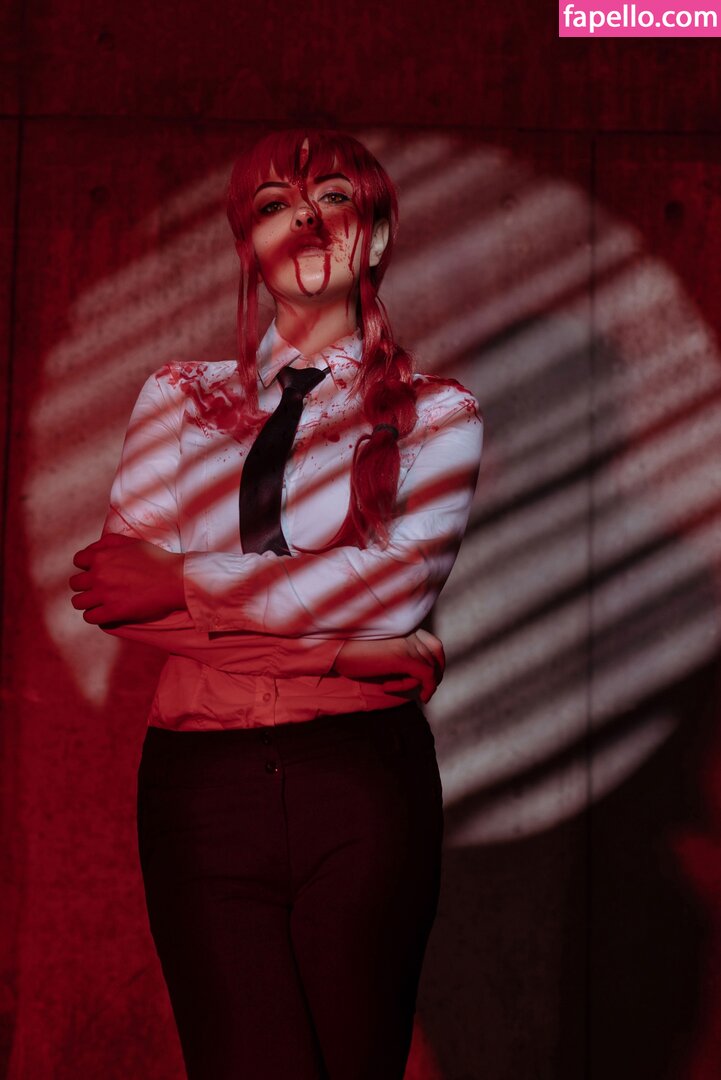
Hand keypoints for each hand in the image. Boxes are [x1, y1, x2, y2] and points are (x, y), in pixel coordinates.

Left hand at [70, 533, 185, 624]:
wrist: (174, 580)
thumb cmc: (155, 560)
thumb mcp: (130, 542)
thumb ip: (106, 543)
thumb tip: (90, 550)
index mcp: (101, 556)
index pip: (78, 561)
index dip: (86, 566)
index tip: (95, 571)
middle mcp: (99, 575)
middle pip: (75, 584)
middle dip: (85, 585)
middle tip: (98, 588)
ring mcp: (105, 595)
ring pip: (79, 602)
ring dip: (87, 602)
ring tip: (99, 602)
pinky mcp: (113, 612)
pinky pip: (90, 617)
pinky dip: (95, 615)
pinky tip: (104, 612)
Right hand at [331, 628, 445, 703]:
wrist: (335, 646)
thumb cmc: (350, 650)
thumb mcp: (379, 651)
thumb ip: (396, 656)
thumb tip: (409, 675)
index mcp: (406, 627)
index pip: (433, 643)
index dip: (435, 662)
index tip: (425, 677)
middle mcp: (411, 632)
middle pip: (436, 655)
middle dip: (434, 675)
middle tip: (425, 690)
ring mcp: (409, 643)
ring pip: (430, 668)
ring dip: (416, 683)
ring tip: (394, 687)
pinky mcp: (404, 657)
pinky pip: (425, 677)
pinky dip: (419, 688)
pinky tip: (400, 692)